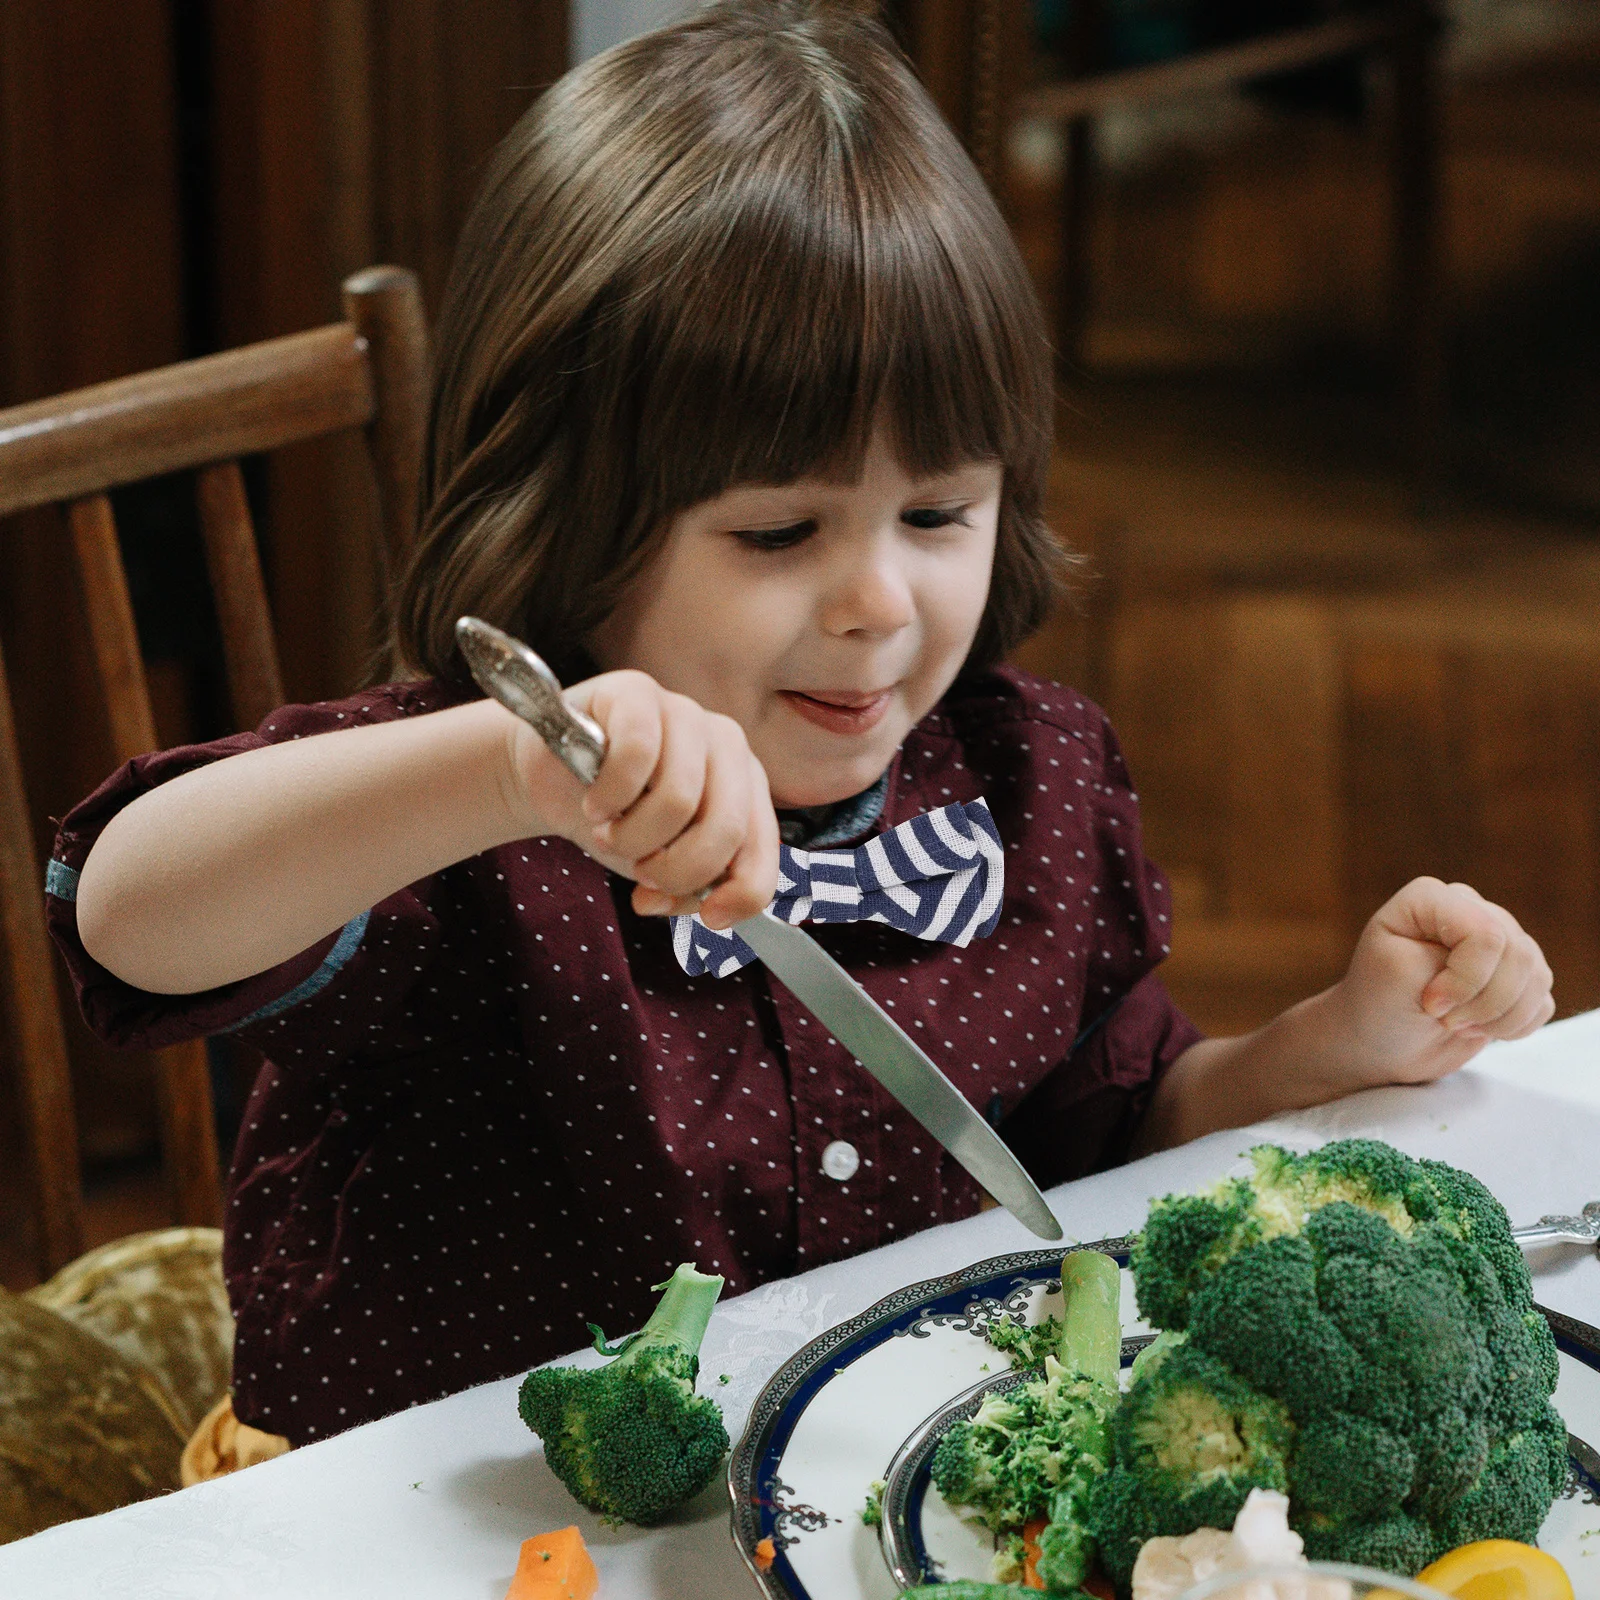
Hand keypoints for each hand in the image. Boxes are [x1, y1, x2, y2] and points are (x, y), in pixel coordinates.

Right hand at [498, 669, 778, 929]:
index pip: (762, 852)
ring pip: (678, 799)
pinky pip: (636, 754)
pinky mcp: (639, 693)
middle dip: (675, 869)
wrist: (553, 777)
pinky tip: (595, 802)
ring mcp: (686, 714)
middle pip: (725, 829)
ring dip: (632, 836)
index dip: (739, 896)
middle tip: (639, 868)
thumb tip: (691, 904)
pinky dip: (609, 795)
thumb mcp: (659, 864)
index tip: (708, 917)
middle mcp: (728, 746)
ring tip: (609, 831)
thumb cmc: (618, 818)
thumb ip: (687, 889)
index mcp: (748, 789)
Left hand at [1325, 876, 1554, 1089]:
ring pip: (1535, 976)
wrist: (1380, 1043)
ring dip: (1499, 1016)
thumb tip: (1501, 958)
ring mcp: (1497, 940)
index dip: (1466, 978)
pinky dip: (1514, 1025)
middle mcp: (1470, 909)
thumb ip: (1451, 956)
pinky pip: (1542, 999)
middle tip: (1443, 1016)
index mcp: (1432, 898)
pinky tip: (1478, 1027)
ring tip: (1457, 1023)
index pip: (1485, 933)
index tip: (1431, 1002)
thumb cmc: (1378, 1005)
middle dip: (1483, 1001)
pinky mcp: (1516, 975)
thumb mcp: (1399, 973)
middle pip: (1516, 954)